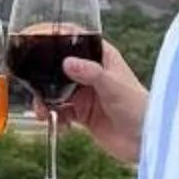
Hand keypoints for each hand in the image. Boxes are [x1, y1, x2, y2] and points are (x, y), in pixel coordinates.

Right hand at [41, 41, 148, 166]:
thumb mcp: (114, 87)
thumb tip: (67, 62)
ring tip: (43, 113)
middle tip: (33, 86)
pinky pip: (60, 111)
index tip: (34, 38)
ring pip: (55, 90)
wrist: (145, 142)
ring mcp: (85, 93)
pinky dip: (54, 117)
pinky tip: (61, 126)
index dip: (55, 36)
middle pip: (58, 67)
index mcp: (102, 57)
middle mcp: (91, 72)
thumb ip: (91, 73)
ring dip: (45, 100)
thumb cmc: (140, 109)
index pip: (75, 39)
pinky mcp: (82, 113)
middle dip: (43, 77)